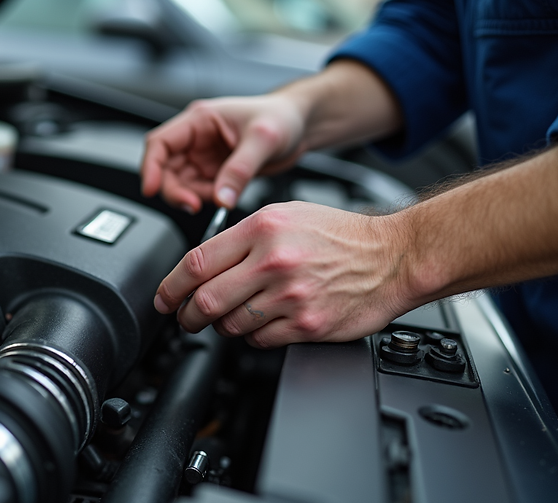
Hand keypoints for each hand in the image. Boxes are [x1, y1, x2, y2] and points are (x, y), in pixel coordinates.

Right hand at [140, 95, 306, 211]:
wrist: (301, 126)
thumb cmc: (282, 117)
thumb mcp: (262, 140)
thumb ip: (239, 170)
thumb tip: (221, 197)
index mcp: (200, 120)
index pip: (159, 143)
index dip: (150, 167)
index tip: (152, 189)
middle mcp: (196, 139)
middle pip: (165, 168)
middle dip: (174, 190)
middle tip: (192, 204)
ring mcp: (204, 157)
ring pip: (180, 183)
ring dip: (191, 197)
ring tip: (217, 198)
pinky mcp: (215, 173)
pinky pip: (199, 191)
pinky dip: (207, 200)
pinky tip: (225, 197)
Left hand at [152, 202, 410, 346]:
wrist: (394, 257)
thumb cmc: (341, 236)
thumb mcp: (286, 216)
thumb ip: (242, 237)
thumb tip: (202, 264)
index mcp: (262, 229)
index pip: (197, 262)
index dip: (170, 286)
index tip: (163, 298)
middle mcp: (273, 262)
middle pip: (205, 300)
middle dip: (187, 316)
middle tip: (185, 319)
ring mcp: (290, 296)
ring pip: (231, 324)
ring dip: (221, 327)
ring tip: (228, 319)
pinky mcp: (307, 324)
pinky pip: (260, 340)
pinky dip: (252, 337)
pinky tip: (261, 324)